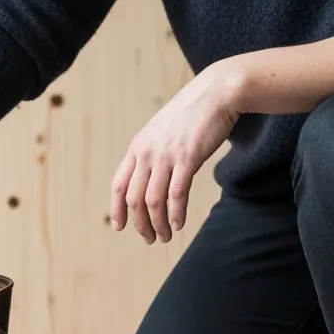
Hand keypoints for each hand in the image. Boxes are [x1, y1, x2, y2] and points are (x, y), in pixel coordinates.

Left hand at [111, 60, 244, 242]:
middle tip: (149, 239)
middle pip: (134, 198)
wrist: (216, 94)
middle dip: (140, 223)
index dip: (116, 209)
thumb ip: (152, 154)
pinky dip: (175, 213)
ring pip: (153, 200)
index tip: (119, 227)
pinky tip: (178, 224)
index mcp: (137, 148)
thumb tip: (150, 178)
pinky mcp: (187, 157)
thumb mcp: (162, 133)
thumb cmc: (191, 115)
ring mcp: (166, 155)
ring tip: (165, 237)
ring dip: (158, 224)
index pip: (118, 185)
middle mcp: (146, 153)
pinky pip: (177, 193)